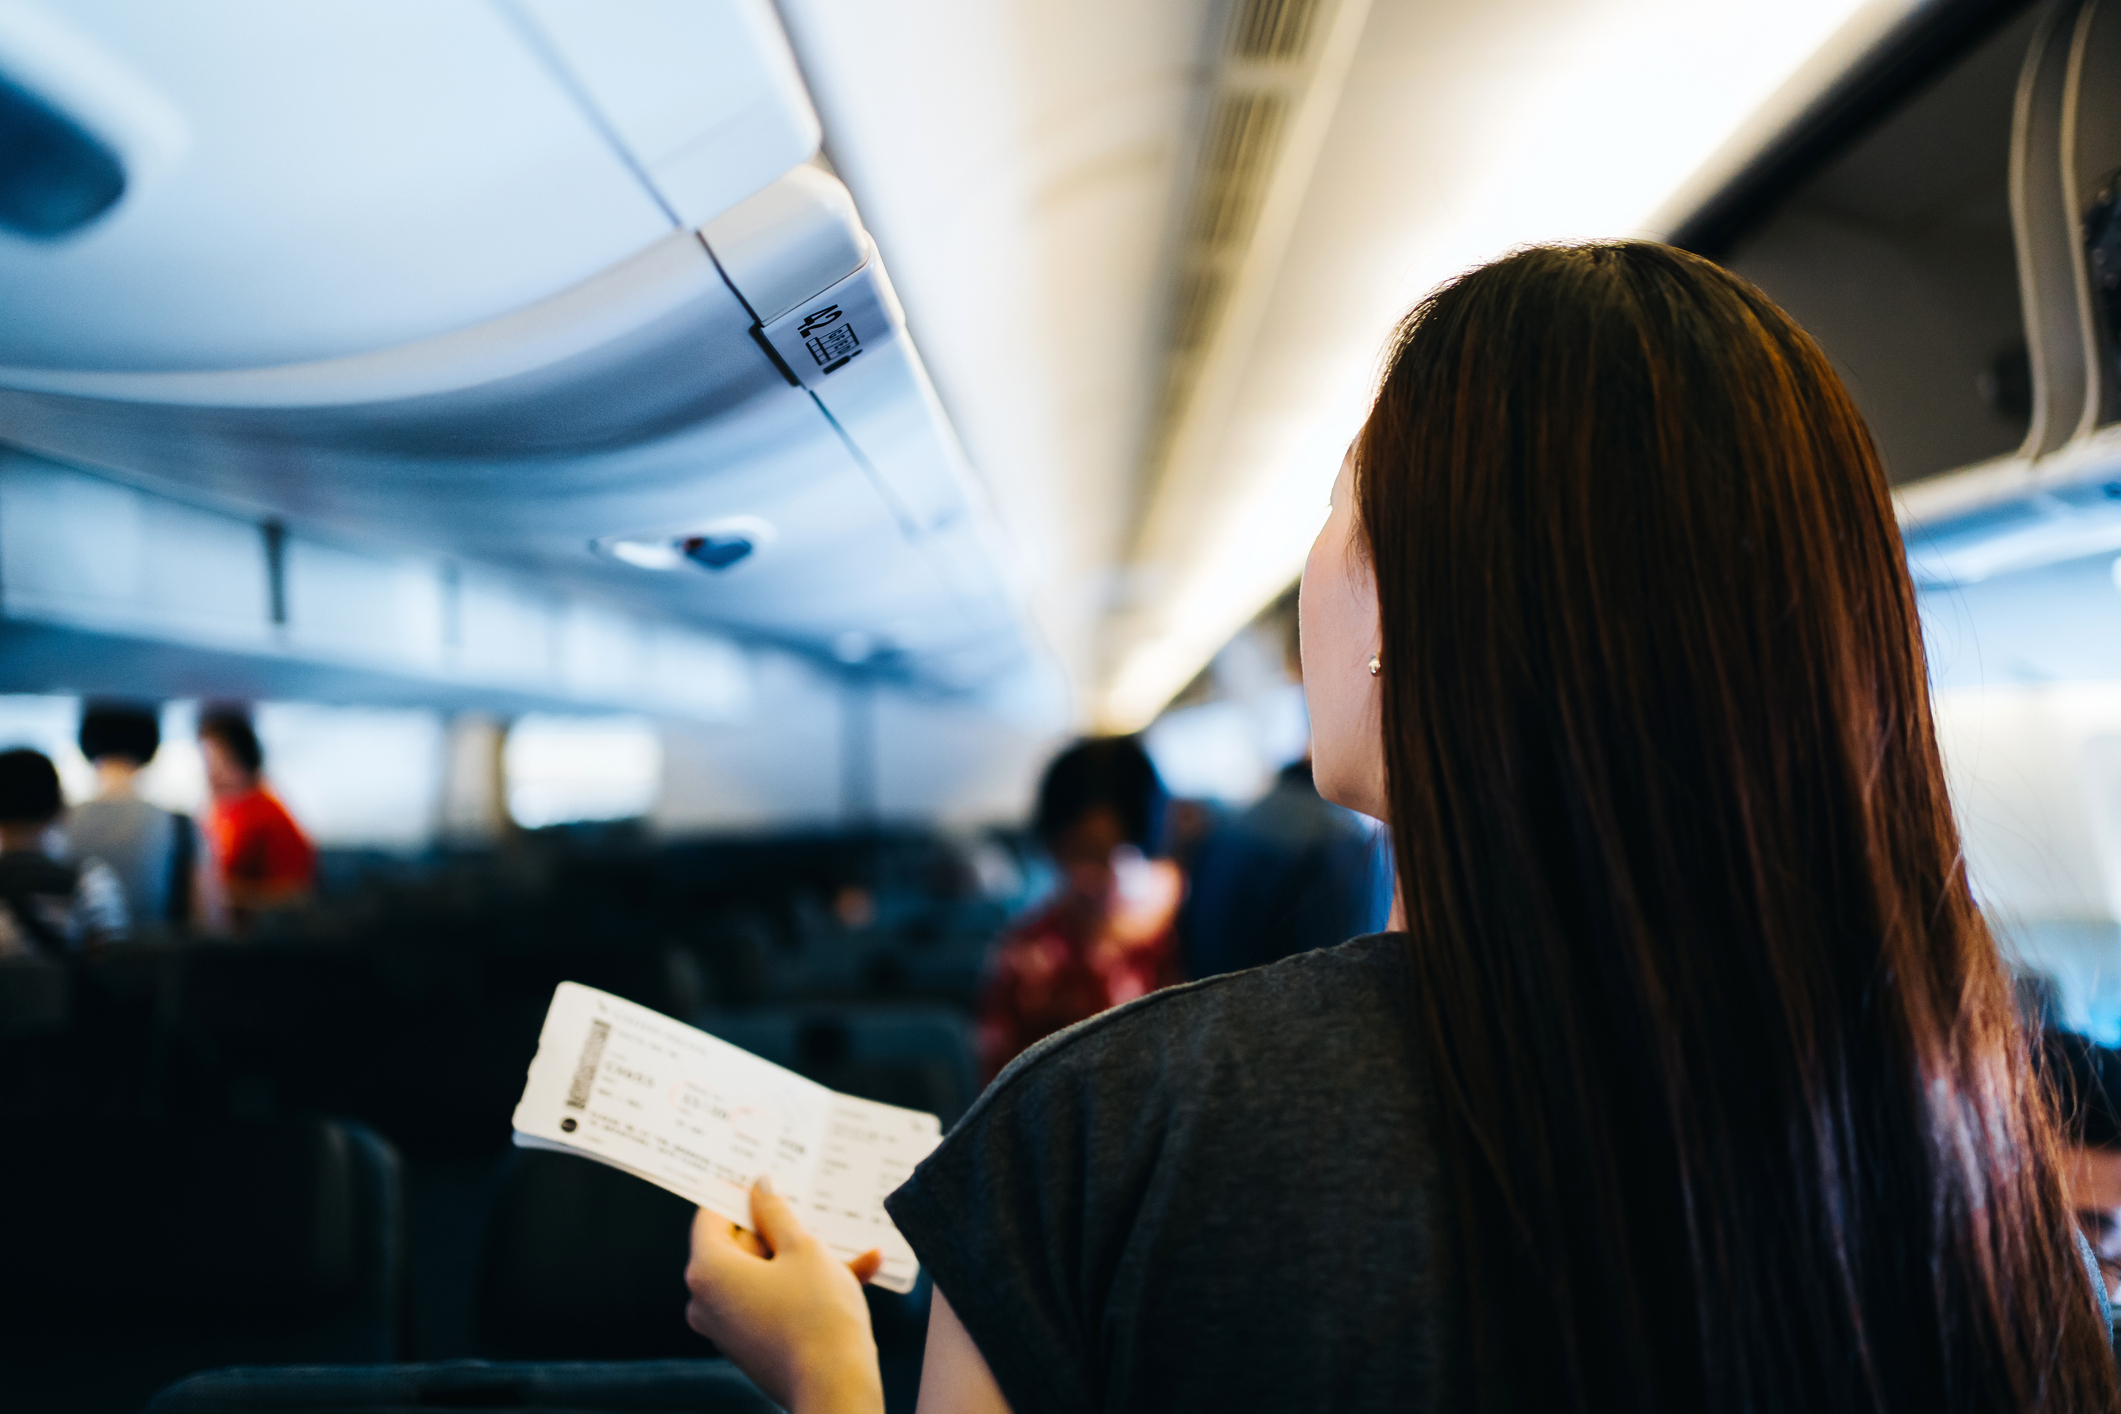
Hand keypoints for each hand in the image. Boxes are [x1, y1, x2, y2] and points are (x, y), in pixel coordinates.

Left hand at [685, 1176, 885, 1413]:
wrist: (835, 1389)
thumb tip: (759, 1186)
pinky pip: (773, 1302)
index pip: (711, 1216)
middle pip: (739, 1246)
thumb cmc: (817, 1315)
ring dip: (806, 1260)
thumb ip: (776, 1212)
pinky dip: (805, 1288)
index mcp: (708, 1270)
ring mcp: (726, 1327)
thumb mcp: (803, 1248)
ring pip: (764, 1275)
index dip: (741, 1194)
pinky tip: (860, 1272)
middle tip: (814, 1217)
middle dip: (782, 1232)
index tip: (768, 1180)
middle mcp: (706, 1300)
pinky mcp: (749, 1345)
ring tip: (853, 1250)